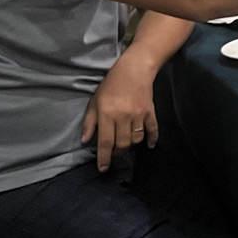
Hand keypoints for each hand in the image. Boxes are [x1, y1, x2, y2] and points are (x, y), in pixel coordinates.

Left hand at [82, 55, 159, 171]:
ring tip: (126, 148)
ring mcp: (138, 115)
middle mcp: (123, 117)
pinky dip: (151, 139)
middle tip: (114, 157)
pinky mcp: (150, 111)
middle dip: (117, 154)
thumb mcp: (95, 101)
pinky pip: (152, 129)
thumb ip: (90, 122)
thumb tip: (86, 140)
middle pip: (122, 143)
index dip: (104, 157)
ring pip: (136, 139)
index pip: (105, 141)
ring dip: (131, 146)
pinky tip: (149, 145)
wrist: (134, 69)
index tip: (103, 168)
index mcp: (107, 114)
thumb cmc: (111, 85)